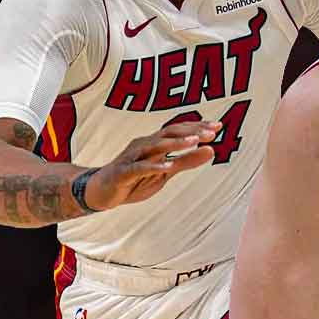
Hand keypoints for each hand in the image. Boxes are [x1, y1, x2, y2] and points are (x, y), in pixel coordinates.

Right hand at [85, 120, 220, 210]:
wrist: (100, 192)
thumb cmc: (134, 180)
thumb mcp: (166, 172)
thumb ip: (187, 161)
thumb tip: (211, 150)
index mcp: (155, 143)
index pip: (178, 130)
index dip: (197, 127)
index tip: (218, 126)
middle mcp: (144, 145)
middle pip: (169, 133)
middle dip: (191, 131)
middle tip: (212, 132)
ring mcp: (132, 157)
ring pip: (155, 146)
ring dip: (176, 143)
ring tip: (195, 141)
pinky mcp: (122, 173)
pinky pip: (139, 168)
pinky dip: (153, 166)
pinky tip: (168, 167)